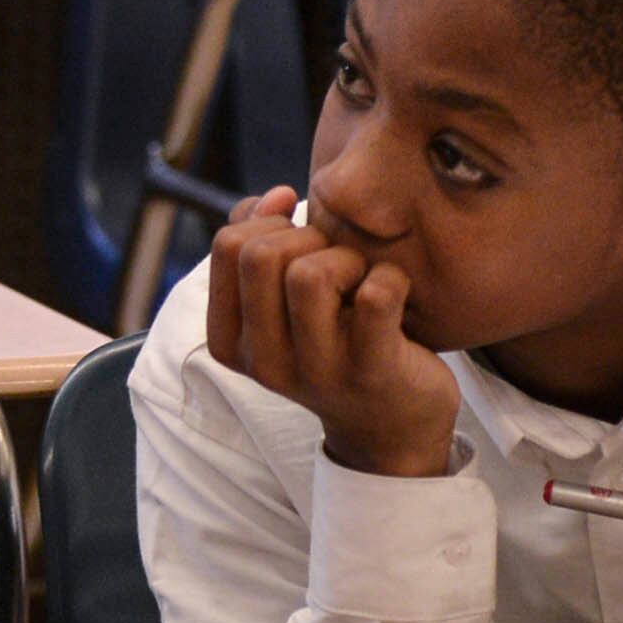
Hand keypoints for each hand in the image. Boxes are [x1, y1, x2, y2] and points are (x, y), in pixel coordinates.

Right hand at [202, 192, 459, 476]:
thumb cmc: (335, 343)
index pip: (227, 245)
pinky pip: (374, 295)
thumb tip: (275, 197)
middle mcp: (264, 362)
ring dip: (346, 258)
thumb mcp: (282, 302)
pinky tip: (394, 292)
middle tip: (336, 263)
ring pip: (309, 274)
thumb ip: (260, 244)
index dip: (270, 225)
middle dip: (308, 238)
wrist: (391, 425)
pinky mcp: (370, 372)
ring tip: (360, 279)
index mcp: (231, 341)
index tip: (300, 245)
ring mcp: (316, 371)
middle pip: (262, 254)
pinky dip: (391, 278)